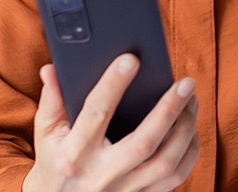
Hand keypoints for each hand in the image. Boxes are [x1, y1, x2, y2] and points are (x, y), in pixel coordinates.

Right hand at [23, 55, 199, 191]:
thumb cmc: (55, 163)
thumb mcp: (46, 134)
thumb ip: (52, 100)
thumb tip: (52, 68)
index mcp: (73, 155)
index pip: (96, 113)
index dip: (113, 84)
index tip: (131, 59)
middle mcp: (101, 175)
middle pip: (144, 142)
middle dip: (168, 109)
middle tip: (185, 83)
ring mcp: (124, 191)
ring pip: (166, 162)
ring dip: (185, 129)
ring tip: (191, 101)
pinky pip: (175, 177)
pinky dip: (188, 151)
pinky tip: (189, 129)